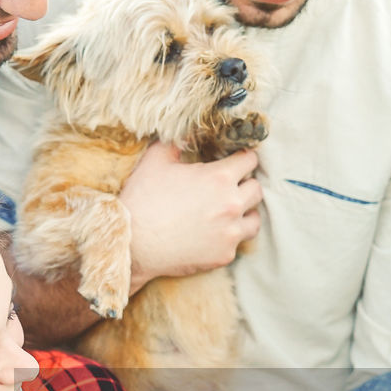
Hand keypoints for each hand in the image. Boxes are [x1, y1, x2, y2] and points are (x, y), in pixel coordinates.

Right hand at [120, 142, 262, 287]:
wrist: (134, 244)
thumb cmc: (143, 200)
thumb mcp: (155, 160)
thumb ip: (176, 142)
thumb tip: (185, 135)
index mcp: (220, 178)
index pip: (250, 161)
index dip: (242, 159)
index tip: (235, 163)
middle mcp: (231, 205)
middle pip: (256, 190)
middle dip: (245, 185)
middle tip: (231, 188)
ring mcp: (230, 233)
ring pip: (255, 220)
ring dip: (245, 214)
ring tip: (230, 213)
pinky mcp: (224, 255)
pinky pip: (237, 244)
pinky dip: (228, 238)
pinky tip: (213, 234)